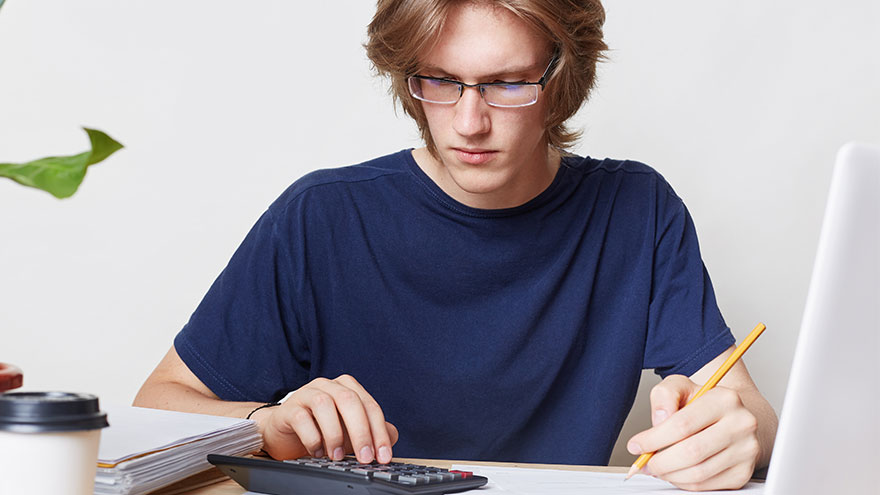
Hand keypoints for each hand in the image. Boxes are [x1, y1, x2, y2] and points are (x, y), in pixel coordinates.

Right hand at [253, 374, 398, 463]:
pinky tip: (317, 451)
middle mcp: (329, 386)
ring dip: (334, 434)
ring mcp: (307, 393)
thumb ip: (373, 431)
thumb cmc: (321, 429)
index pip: (370, 406)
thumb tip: (392, 436)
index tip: (383, 456)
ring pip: (325, 404)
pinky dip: (312, 438)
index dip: (379, 432)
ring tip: (336, 456)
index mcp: (348, 388)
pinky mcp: (289, 408)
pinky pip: (302, 418)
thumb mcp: (350, 432)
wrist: (284, 432)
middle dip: (361, 432)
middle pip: (350, 401)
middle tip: (365, 458)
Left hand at [626, 375, 759, 490]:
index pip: (682, 424)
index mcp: (725, 399)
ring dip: (669, 475)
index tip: (636, 445)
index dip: (653, 439)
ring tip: (657, 467)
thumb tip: (660, 420)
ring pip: (698, 473)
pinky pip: (707, 485)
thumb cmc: (704, 403)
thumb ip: (664, 395)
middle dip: (660, 461)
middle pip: (691, 452)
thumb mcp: (681, 386)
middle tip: (644, 462)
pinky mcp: (743, 472)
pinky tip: (674, 472)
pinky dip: (684, 483)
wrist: (735, 419)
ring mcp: (746, 451)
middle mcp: (741, 425)